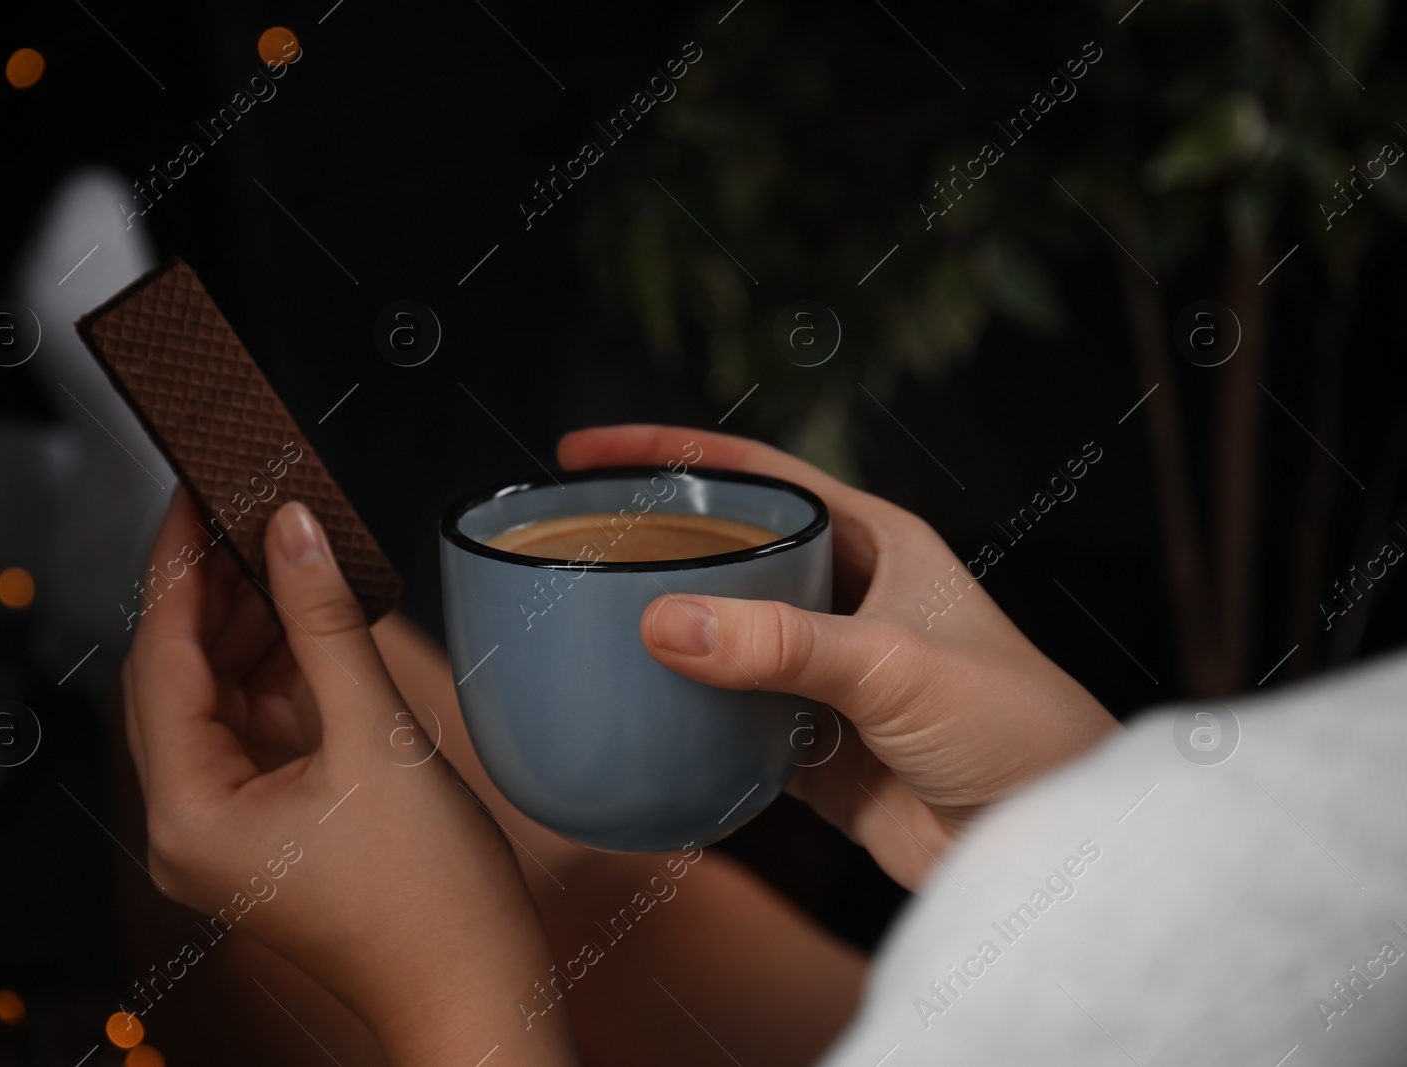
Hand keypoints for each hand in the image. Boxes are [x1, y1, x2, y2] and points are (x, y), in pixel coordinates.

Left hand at [123, 489, 576, 1064]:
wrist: (477, 989)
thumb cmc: (431, 897)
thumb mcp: (374, 735)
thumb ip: (325, 622)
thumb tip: (294, 530)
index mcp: (189, 813)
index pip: (160, 659)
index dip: (177, 567)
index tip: (192, 493)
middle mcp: (188, 826)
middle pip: (179, 677)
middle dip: (215, 590)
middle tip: (246, 507)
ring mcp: (226, 831)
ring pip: (217, 700)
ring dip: (249, 628)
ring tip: (284, 551)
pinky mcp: (267, 830)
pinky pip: (254, 730)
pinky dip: (278, 673)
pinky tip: (310, 621)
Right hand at [556, 425, 1118, 890]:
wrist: (1050, 846)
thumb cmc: (1016, 729)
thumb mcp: (897, 667)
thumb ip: (782, 645)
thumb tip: (666, 624)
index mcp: (873, 543)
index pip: (756, 475)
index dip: (670, 453)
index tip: (587, 449)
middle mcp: (842, 597)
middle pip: (726, 553)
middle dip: (650, 547)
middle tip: (568, 548)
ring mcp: (821, 675)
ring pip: (719, 640)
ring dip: (659, 639)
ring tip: (576, 633)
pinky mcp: (810, 749)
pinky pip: (725, 724)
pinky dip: (679, 724)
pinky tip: (629, 722)